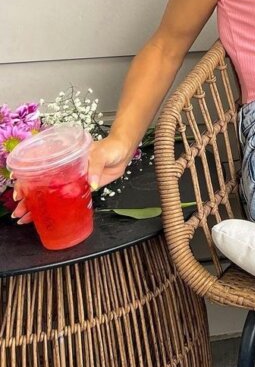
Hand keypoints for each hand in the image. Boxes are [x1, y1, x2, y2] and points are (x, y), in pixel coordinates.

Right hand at [10, 134, 132, 224]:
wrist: (123, 153)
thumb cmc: (110, 148)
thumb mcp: (101, 153)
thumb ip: (95, 167)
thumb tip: (90, 183)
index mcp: (64, 158)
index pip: (40, 169)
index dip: (26, 180)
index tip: (20, 192)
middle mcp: (64, 170)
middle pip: (41, 184)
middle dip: (28, 198)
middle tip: (20, 211)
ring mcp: (71, 180)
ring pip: (50, 193)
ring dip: (37, 205)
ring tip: (25, 218)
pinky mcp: (80, 188)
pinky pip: (65, 199)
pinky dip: (55, 208)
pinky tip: (46, 217)